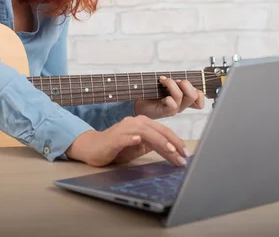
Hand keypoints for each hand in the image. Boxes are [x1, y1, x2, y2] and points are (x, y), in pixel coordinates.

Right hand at [65, 115, 189, 167]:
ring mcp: (124, 128)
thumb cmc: (116, 148)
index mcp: (142, 124)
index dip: (176, 142)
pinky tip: (139, 142)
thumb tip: (171, 151)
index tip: (186, 154)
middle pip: (158, 130)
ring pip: (146, 132)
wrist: (92, 148)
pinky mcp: (114, 137)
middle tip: (184, 156)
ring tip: (171, 151)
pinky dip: (132, 139)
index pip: (163, 131)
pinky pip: (125, 137)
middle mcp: (135, 122)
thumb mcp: (138, 147)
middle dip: (173, 144)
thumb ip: (151, 145)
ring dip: (159, 141)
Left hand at [134, 75, 204, 119]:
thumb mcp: (165, 84)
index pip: (200, 97)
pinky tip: (160, 97)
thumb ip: (174, 81)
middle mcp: (182, 104)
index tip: (183, 82)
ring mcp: (174, 109)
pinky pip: (173, 106)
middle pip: (195, 95)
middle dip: (185, 83)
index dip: (197, 90)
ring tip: (163, 81)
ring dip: (171, 85)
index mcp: (184, 98)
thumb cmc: (152, 92)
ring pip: (181, 96)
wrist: (139, 103)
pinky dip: (168, 98)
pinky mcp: (165, 112)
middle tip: (174, 80)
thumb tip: (178, 77)